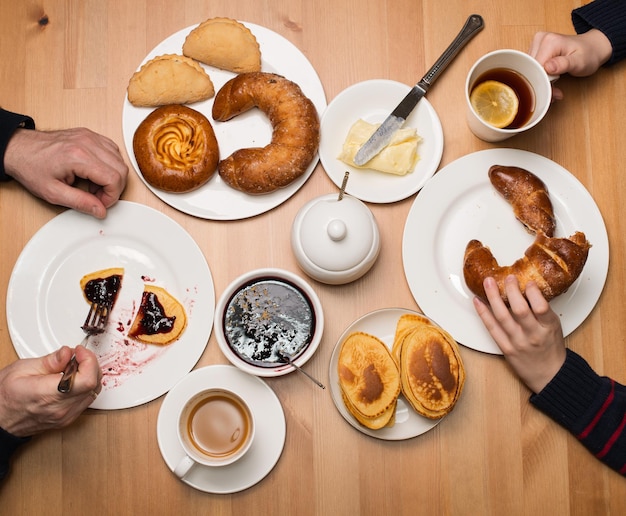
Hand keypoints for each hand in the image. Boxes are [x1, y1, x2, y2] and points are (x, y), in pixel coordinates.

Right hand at [0, 345, 101, 436]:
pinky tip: (72, 379)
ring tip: (71, 368)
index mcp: (49, 395)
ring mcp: (66, 416)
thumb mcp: (21, 369)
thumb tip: (68, 352)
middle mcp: (61, 409)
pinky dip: (85, 386)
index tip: (79, 351)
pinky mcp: (68, 419)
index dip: (89, 361)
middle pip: (94, 384)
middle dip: (90, 365)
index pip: (87, 379)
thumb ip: (50, 361)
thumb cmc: (4, 397)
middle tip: (76, 356)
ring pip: (93, 392)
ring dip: (89, 375)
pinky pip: (87, 400)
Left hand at [3, 127, 127, 218]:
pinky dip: (110, 164)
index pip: (114, 178)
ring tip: (94, 184)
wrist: (18, 149)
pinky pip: (112, 150)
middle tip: (98, 196)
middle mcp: (87, 143)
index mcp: (78, 156)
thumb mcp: (53, 192)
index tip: (101, 202)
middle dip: (115, 187)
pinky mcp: (89, 134)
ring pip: (120, 159)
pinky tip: (96, 172)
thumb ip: (80, 203)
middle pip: (121, 168)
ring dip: (113, 176)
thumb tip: (100, 210)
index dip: (112, 196)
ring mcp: (89, 136)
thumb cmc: (31, 167)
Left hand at [472, 275, 565, 393]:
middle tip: (508, 277)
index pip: (541, 307)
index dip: (532, 292)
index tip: (527, 282)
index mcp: (548, 327)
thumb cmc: (551, 348)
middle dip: (511, 290)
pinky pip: (492, 328)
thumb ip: (542, 310)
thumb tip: (526, 287)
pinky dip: (483, 313)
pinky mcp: (505, 348)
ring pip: (502, 317)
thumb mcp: (554, 327)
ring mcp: (517, 342)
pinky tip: (477, 301)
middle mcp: (532, 334)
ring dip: (493, 297)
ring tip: (488, 282)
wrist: (549, 375)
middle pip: (519, 310)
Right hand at [529, 29, 612, 99]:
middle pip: (531, 68)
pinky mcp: (535, 49)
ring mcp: (536, 44)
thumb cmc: (588, 54)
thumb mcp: (579, 62)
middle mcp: (539, 40)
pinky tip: (549, 79)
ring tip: (554, 85)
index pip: (535, 68)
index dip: (541, 82)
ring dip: (540, 81)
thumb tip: (547, 67)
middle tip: (554, 92)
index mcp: (548, 41)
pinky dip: (539, 76)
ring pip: (530, 69)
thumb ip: (563, 64)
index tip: (552, 91)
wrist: (593, 47)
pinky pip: (532, 67)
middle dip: (541, 83)